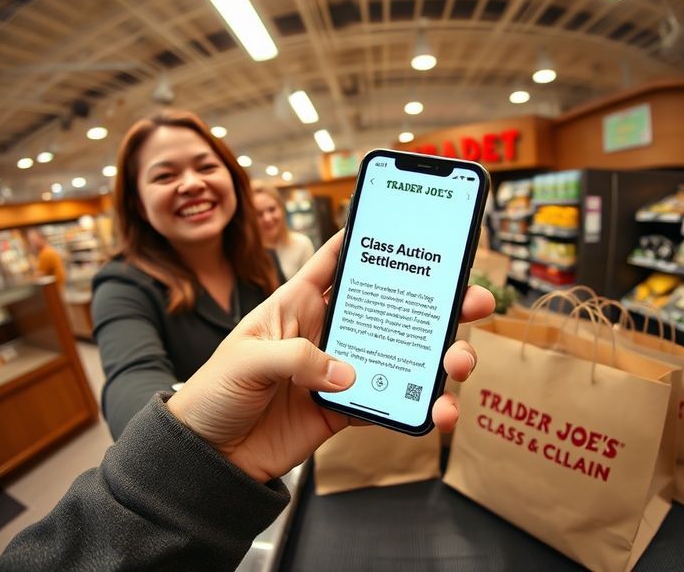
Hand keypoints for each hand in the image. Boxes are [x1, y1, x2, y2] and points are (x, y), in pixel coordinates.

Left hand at [167, 230, 494, 482]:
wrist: (210, 457)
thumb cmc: (213, 392)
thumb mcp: (246, 361)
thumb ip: (297, 358)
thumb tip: (348, 373)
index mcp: (299, 303)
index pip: (338, 259)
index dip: (372, 238)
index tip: (413, 227)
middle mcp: (328, 330)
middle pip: (389, 306)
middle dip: (435, 301)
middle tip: (472, 301)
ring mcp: (341, 369)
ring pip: (402, 354)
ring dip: (438, 357)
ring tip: (458, 364)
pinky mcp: (347, 407)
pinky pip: (390, 401)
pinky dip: (418, 406)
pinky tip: (436, 412)